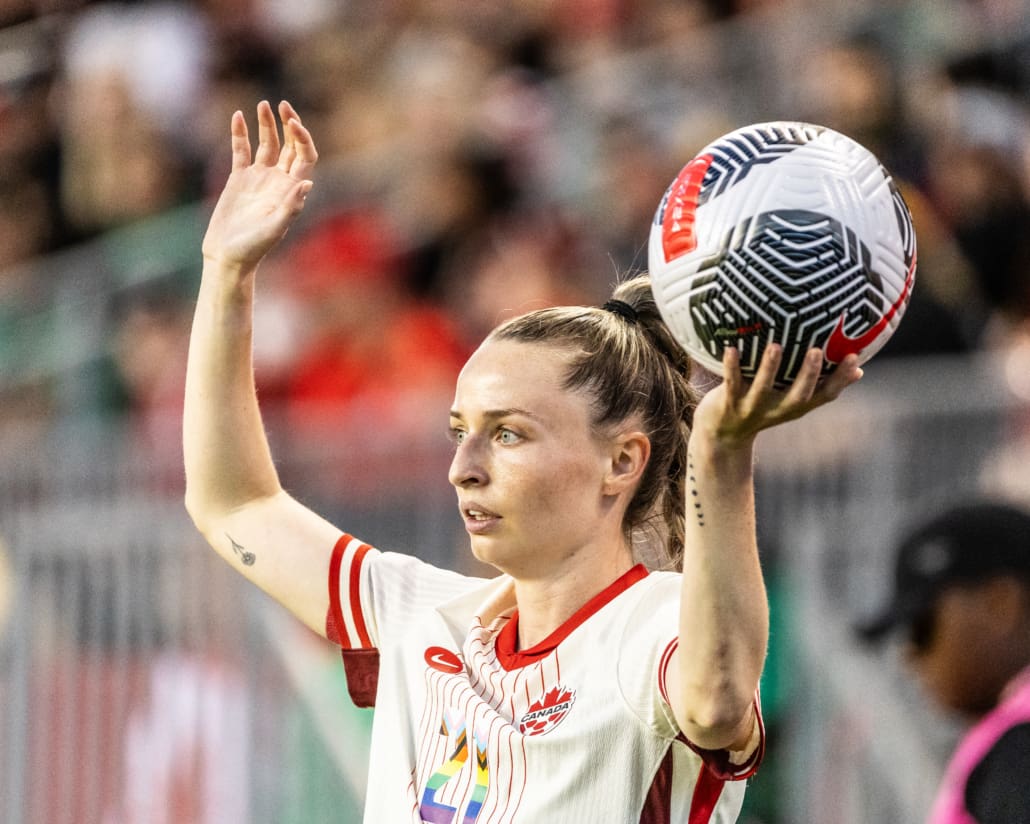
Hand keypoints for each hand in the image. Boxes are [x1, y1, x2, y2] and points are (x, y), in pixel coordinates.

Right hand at [202, 100, 317, 274]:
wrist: (228, 255)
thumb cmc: (253, 247)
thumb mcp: (274, 228)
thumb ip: (291, 206)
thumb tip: (306, 182)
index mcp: (291, 190)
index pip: (305, 156)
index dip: (302, 138)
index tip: (292, 123)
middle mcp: (278, 181)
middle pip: (290, 146)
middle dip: (289, 124)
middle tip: (283, 105)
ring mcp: (259, 178)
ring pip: (267, 144)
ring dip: (266, 124)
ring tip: (263, 105)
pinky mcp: (239, 179)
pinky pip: (241, 150)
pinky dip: (240, 133)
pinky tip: (237, 116)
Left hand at [692, 344, 861, 449]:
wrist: (721, 436)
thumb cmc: (762, 408)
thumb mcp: (793, 401)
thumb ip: (822, 385)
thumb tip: (859, 369)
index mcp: (796, 407)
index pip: (825, 395)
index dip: (841, 379)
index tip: (854, 357)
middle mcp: (777, 410)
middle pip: (797, 397)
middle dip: (808, 375)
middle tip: (817, 351)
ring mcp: (752, 408)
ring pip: (762, 389)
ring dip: (769, 368)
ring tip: (775, 346)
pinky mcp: (728, 404)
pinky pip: (731, 383)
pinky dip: (731, 367)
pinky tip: (731, 348)